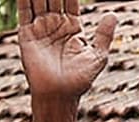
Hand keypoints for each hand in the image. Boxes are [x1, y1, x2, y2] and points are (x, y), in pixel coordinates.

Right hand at [17, 0, 116, 121]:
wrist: (60, 94)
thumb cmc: (80, 80)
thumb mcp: (98, 56)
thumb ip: (104, 35)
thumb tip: (114, 15)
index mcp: (73, 29)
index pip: (71, 3)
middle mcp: (56, 26)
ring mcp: (41, 29)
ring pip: (39, 2)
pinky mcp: (27, 35)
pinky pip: (24, 12)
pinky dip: (24, 0)